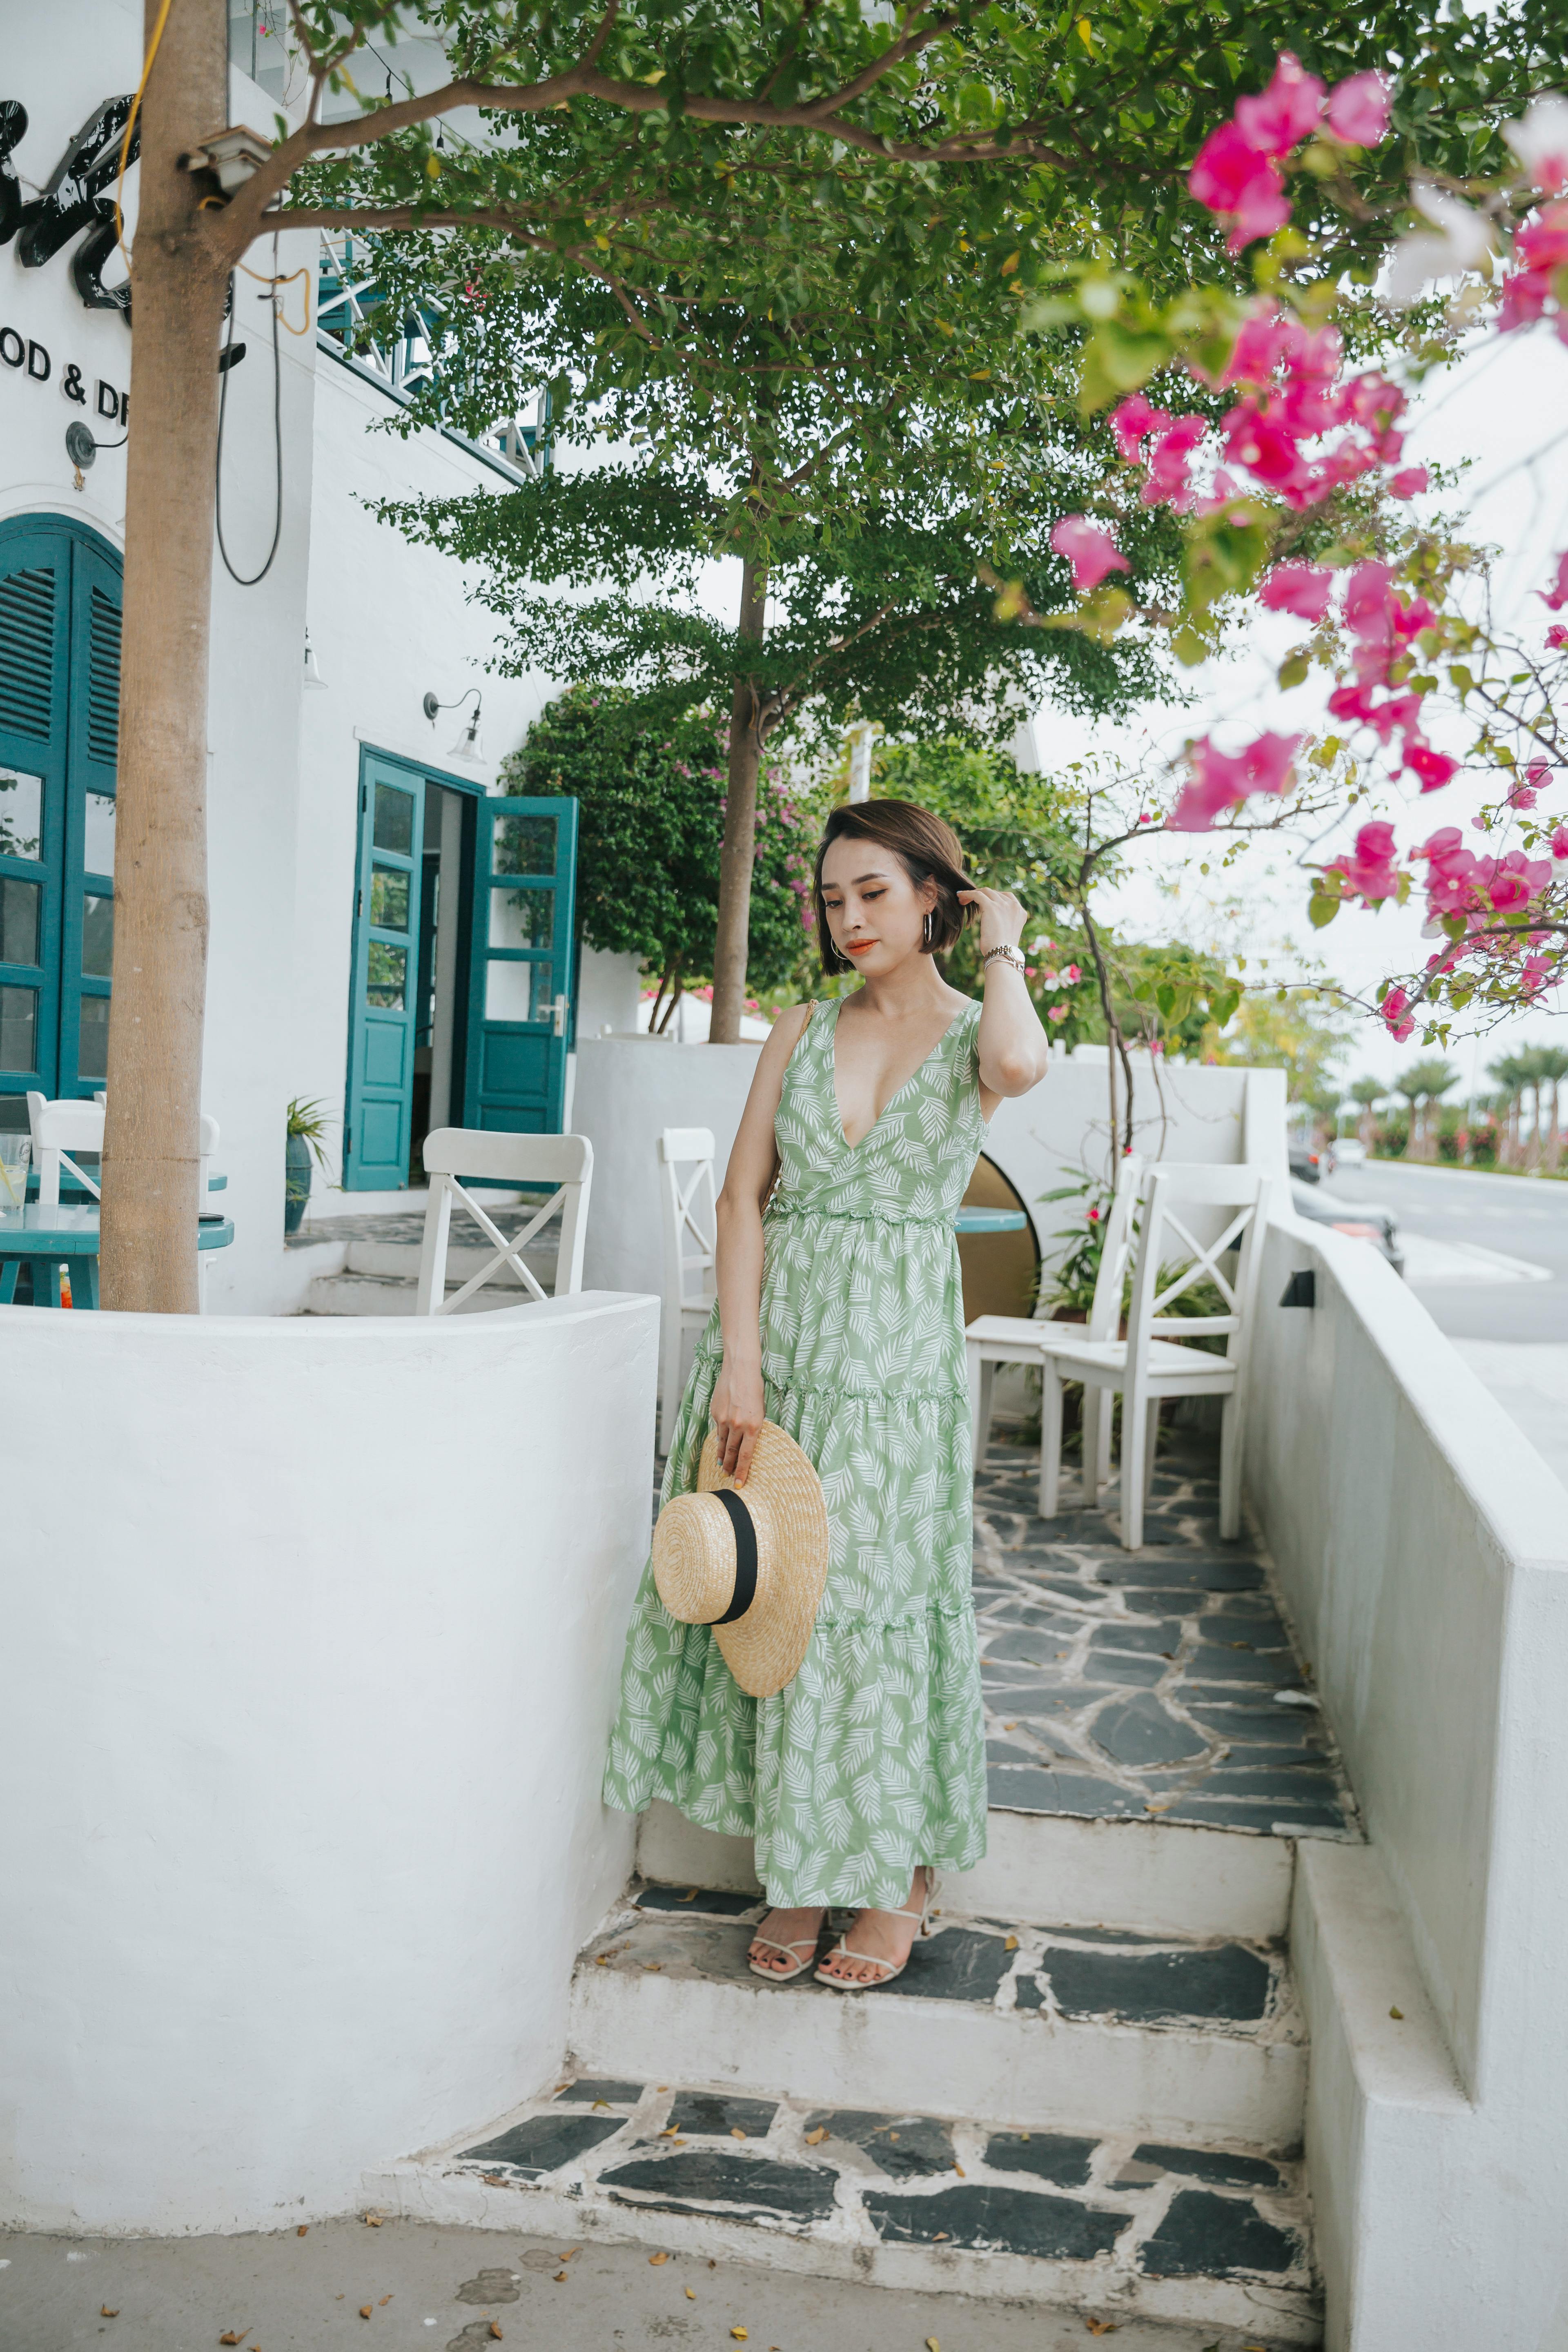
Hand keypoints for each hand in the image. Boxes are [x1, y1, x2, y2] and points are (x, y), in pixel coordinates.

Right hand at [711, 1355, 765, 1485]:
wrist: (740, 1369)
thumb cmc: (755, 1389)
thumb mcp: (761, 1411)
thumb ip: (754, 1428)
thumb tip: (747, 1443)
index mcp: (753, 1426)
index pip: (746, 1456)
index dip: (742, 1471)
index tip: (739, 1484)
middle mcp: (738, 1425)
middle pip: (732, 1453)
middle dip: (730, 1466)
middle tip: (728, 1475)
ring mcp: (724, 1419)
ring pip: (722, 1443)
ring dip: (723, 1455)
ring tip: (722, 1464)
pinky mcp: (715, 1413)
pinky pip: (718, 1429)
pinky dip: (720, 1437)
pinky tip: (721, 1442)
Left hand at [957, 886, 1025, 957]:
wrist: (1002, 953)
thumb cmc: (1002, 950)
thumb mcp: (1007, 933)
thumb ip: (1004, 923)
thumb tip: (994, 923)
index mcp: (1020, 912)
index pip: (1007, 897)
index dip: (993, 897)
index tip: (983, 901)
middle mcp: (1014, 906)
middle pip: (995, 893)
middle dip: (982, 895)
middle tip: (969, 900)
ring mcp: (1003, 905)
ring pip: (986, 892)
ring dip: (973, 893)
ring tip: (962, 899)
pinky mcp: (991, 906)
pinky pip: (977, 895)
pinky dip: (968, 893)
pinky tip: (960, 896)